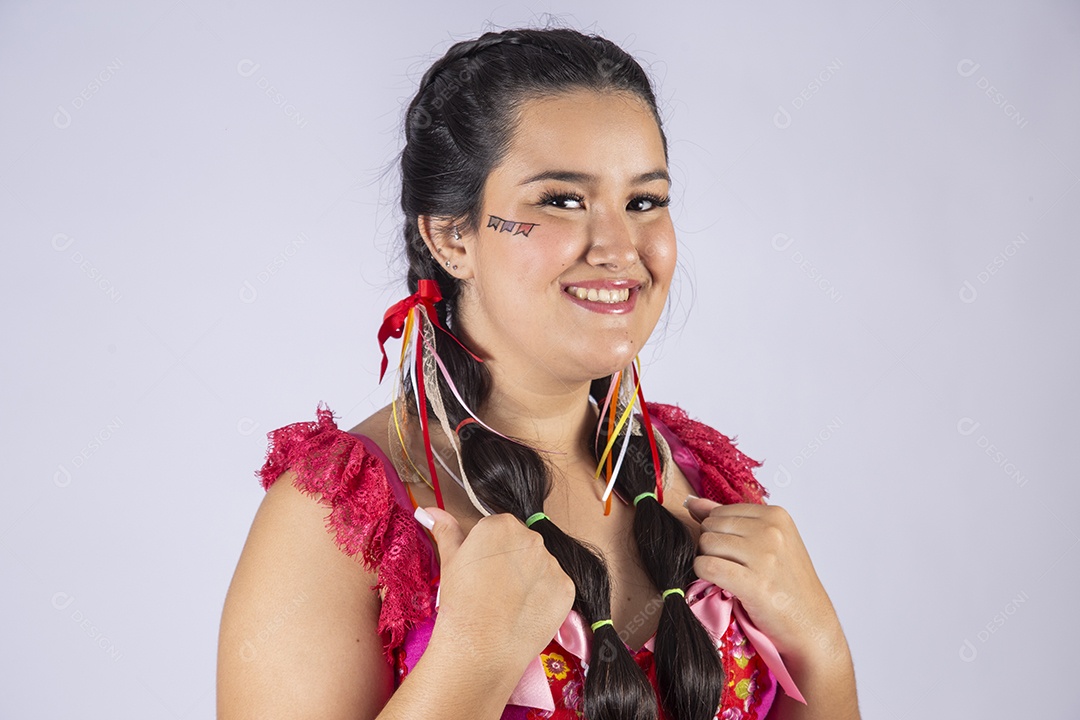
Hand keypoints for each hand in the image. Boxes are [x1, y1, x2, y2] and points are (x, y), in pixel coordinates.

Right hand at [420, 507, 576, 663]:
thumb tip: (429, 511)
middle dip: (511, 562)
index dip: (489, 552)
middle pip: (522, 545)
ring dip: (529, 579)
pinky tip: (524, 612)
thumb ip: (446, 530)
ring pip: (540, 566)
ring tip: (509, 604)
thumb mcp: (449, 560)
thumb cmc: (461, 603)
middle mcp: (531, 538)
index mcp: (501, 525)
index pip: (499, 530)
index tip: (482, 571)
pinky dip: (544, 598)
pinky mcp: (565, 588)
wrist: (479, 646)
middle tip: (493, 588)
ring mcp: (551, 563)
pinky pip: (555, 587)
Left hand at [685, 497, 847, 665]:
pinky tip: (720, 584)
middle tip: (732, 566)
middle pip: (710, 526)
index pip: (720, 511)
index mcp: (776, 515)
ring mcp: (764, 556)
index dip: (719, 533)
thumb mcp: (767, 541)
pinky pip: (707, 566)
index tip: (736, 552)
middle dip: (712, 547)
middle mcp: (771, 531)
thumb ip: (729, 518)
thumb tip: (693, 503)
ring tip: (729, 576)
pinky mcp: (754, 583)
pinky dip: (704, 575)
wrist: (811, 623)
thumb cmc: (788, 583)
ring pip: (706, 544)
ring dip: (709, 561)